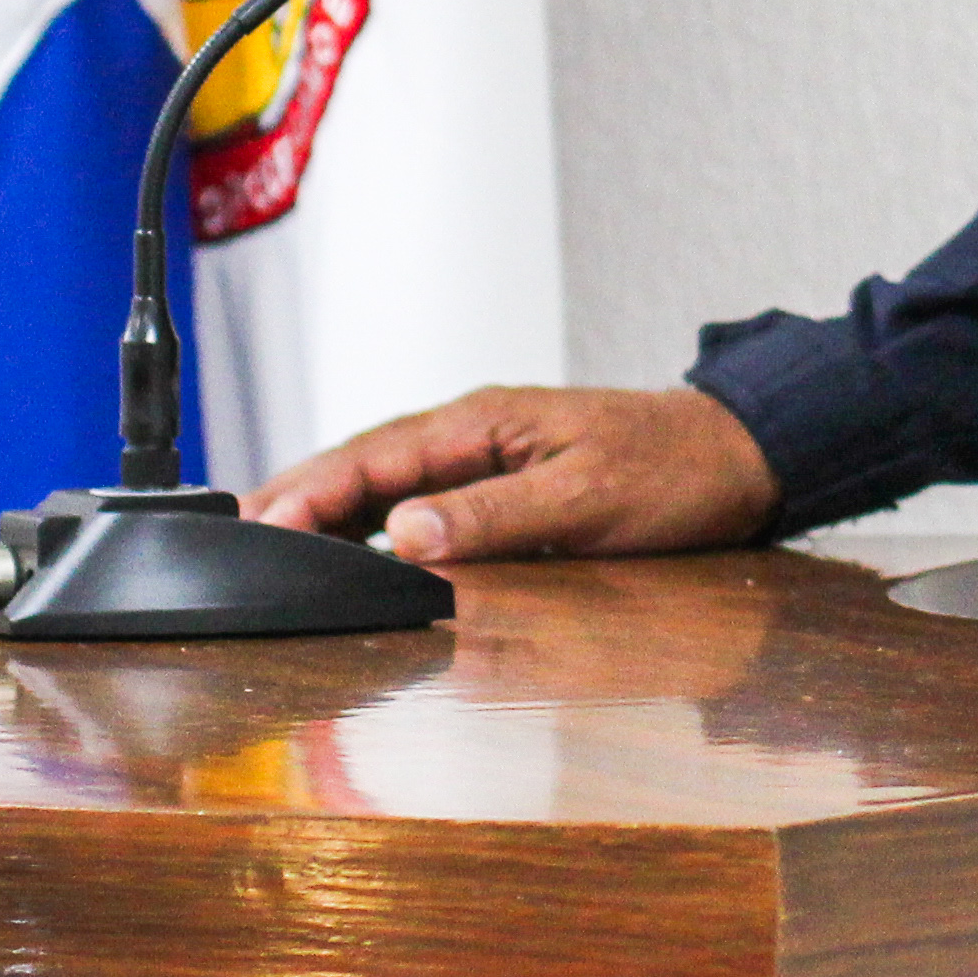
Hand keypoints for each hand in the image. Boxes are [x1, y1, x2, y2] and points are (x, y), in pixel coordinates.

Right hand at [242, 382, 780, 563]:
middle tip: (238, 540)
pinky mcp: (507, 489)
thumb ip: (493, 514)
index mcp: (484, 424)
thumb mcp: (585, 498)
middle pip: (367, 468)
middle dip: (300, 499)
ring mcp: (489, 461)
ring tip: (275, 549)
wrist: (739, 459)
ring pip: (390, 486)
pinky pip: (425, 505)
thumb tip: (405, 532)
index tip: (258, 523)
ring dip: (333, 514)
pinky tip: (357, 553)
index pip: (375, 458)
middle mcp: (477, 437)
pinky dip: (379, 527)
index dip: (311, 491)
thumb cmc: (673, 472)